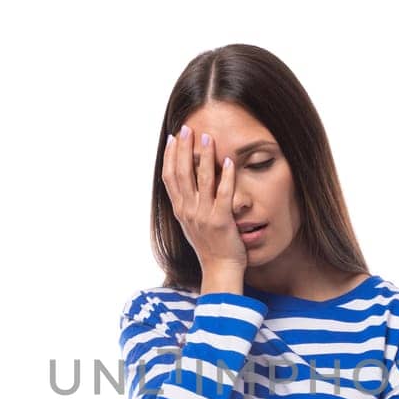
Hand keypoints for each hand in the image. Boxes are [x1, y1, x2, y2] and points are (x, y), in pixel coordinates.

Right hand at [163, 124, 245, 275]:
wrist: (219, 270)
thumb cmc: (210, 246)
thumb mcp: (192, 224)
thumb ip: (188, 204)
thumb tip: (187, 183)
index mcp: (180, 210)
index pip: (169, 177)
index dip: (169, 156)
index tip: (172, 138)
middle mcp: (188, 211)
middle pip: (182, 174)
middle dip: (183, 149)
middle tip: (186, 129)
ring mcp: (204, 216)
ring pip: (201, 180)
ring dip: (203, 156)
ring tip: (206, 137)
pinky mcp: (221, 221)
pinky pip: (223, 194)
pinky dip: (225, 176)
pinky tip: (228, 161)